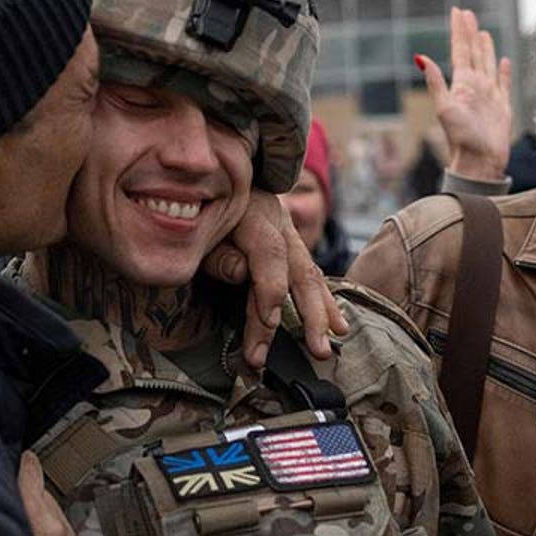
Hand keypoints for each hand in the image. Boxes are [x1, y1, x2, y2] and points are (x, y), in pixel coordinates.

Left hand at [202, 190, 349, 365]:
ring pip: (311, 273)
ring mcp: (288, 233)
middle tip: (316, 349)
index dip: (271, 290)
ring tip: (330, 343)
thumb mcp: (200, 232)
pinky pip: (312, 274)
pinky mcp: (291, 246)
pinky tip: (338, 325)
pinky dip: (324, 301)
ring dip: (323, 312)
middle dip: (311, 313)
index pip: (269, 254)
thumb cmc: (197, 215)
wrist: (211, 185)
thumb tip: (242, 272)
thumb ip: (218, 254)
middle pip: (300, 268)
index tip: (270, 323)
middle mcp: (278, 222)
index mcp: (252, 214)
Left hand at [416, 7, 511, 183]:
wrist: (480, 161)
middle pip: (473, 52)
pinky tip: (504, 60)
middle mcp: (475, 85)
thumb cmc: (461, 137)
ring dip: (485, 47)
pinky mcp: (502, 106)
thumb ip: (435, 82)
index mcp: (462, 83)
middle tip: (467, 13)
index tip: (458, 11)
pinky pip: (504, 82)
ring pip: (488, 63)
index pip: (460, 50)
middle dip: (470, 32)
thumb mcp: (445, 107)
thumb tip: (419, 57)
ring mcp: (489, 94)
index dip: (459, 30)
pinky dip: (504, 70)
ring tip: (483, 32)